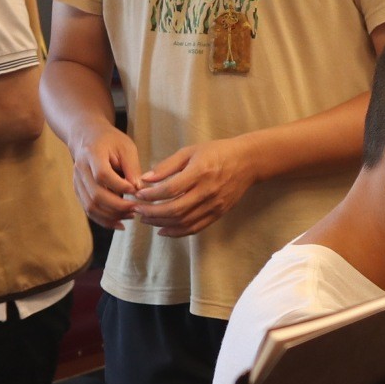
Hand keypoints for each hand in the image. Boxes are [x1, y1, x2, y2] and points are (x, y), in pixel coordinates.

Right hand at [69, 124, 142, 228]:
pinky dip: (104, 220)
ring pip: (91, 206)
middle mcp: (80, 169)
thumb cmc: (110, 141)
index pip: (103, 175)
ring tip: (131, 215)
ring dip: (112, 216)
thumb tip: (139, 190)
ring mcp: (77, 181)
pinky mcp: (78, 191)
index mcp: (92, 154)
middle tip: (137, 208)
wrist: (86, 136)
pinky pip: (89, 210)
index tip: (137, 191)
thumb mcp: (126, 147)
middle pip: (96, 195)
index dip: (120, 186)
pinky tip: (120, 223)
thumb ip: (132, 168)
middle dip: (119, 206)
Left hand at [133, 138, 257, 237]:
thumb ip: (167, 166)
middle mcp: (207, 191)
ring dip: (161, 223)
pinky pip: (195, 228)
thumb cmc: (217, 152)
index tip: (138, 194)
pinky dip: (177, 232)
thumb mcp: (190, 151)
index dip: (152, 195)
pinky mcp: (218, 214)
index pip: (171, 189)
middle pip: (175, 209)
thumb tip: (145, 179)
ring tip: (146, 219)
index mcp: (200, 172)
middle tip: (137, 209)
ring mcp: (214, 205)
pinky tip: (163, 230)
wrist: (247, 162)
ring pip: (183, 221)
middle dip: (152, 212)